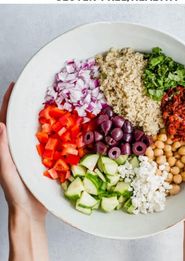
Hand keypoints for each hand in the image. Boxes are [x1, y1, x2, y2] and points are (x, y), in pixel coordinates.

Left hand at [0, 83, 45, 221]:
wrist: (30, 213)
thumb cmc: (15, 194)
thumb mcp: (6, 170)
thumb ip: (2, 150)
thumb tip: (0, 125)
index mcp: (7, 146)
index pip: (5, 118)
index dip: (8, 101)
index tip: (14, 85)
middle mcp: (18, 146)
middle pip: (20, 120)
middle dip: (25, 103)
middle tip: (34, 88)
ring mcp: (30, 152)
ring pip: (35, 128)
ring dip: (42, 114)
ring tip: (49, 99)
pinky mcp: (44, 158)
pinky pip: (50, 140)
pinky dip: (55, 129)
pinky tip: (63, 123)